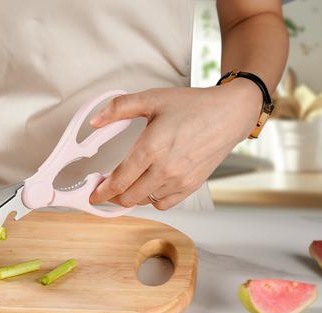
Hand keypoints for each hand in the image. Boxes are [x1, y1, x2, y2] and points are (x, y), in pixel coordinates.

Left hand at [89, 79, 261, 209]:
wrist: (229, 114)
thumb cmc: (193, 106)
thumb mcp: (152, 99)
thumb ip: (119, 108)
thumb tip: (95, 121)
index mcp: (151, 148)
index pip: (118, 181)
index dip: (101, 191)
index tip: (92, 194)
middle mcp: (165, 169)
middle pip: (128, 197)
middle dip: (113, 195)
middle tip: (106, 187)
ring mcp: (179, 180)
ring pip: (144, 201)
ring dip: (131, 196)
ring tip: (127, 183)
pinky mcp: (191, 186)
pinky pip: (163, 204)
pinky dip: (152, 199)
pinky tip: (149, 185)